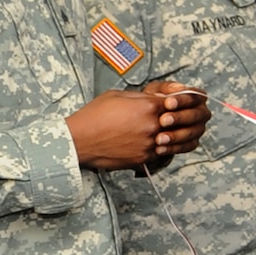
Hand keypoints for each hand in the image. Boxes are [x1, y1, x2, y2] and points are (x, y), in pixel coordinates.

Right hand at [66, 85, 209, 170]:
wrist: (78, 140)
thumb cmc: (95, 115)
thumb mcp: (119, 95)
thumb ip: (144, 97)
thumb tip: (159, 98)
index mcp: (149, 106)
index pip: (177, 103)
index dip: (176, 103)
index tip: (173, 105)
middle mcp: (153, 126)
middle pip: (177, 122)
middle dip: (176, 120)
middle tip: (173, 119)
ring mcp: (149, 144)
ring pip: (172, 139)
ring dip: (171, 136)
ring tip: (164, 132)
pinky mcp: (143, 158)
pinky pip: (160, 153)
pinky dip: (160, 148)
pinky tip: (154, 144)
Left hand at [146, 82, 209, 156]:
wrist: (148, 121)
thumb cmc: (154, 102)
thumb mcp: (156, 90)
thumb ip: (165, 88)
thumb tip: (177, 88)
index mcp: (196, 97)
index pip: (193, 97)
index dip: (181, 100)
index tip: (168, 103)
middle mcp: (201, 113)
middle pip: (195, 115)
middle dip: (179, 118)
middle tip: (163, 121)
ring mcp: (198, 128)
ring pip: (192, 132)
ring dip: (175, 136)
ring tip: (159, 138)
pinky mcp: (192, 142)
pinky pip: (186, 146)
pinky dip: (173, 148)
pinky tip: (160, 148)